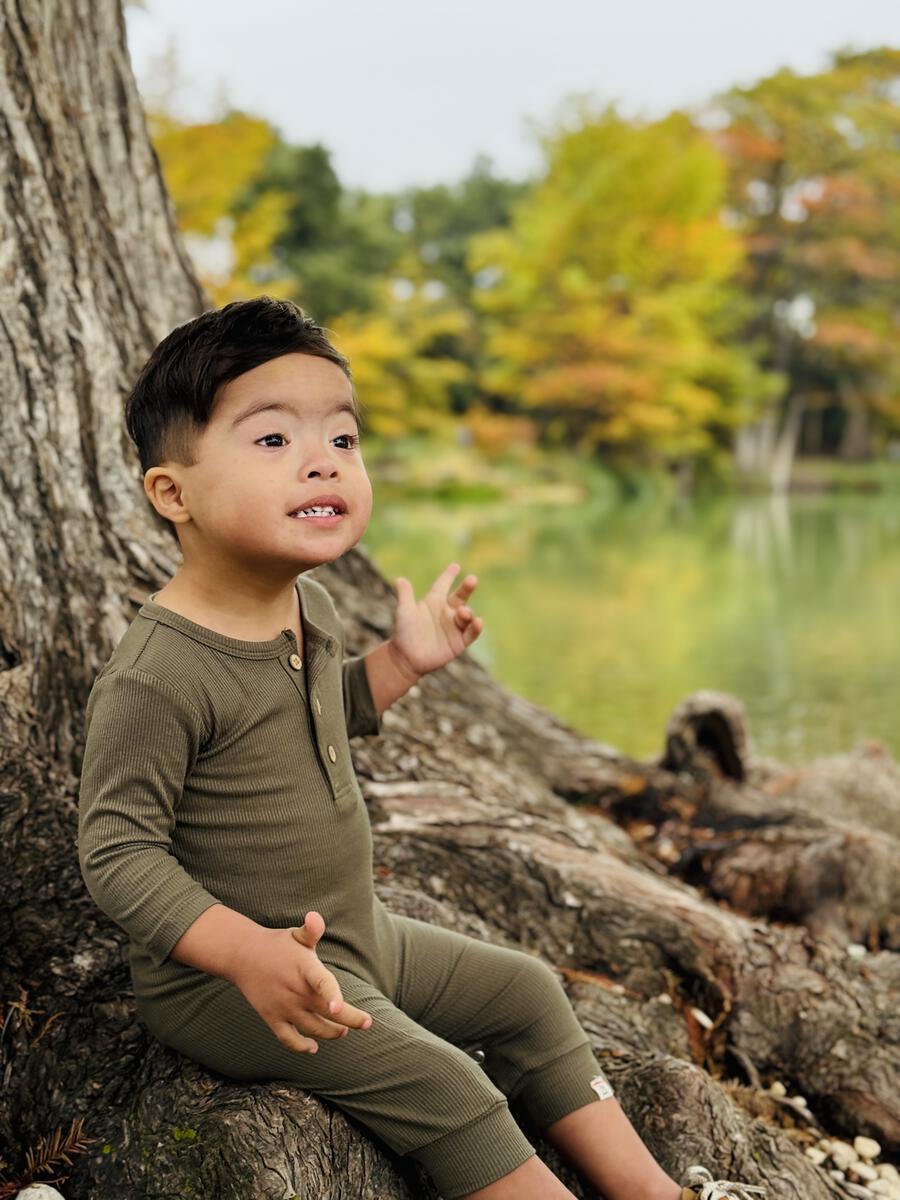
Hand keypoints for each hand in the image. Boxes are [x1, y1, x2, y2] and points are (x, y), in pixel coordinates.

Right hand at [228, 910, 373, 1053]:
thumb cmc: (278, 945)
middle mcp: (295, 991)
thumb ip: (312, 930)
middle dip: (350, 1020)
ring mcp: (283, 1007)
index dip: (331, 994)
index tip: (339, 1006)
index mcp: (304, 968)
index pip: (321, 982)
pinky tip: (313, 1047)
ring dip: (330, 1032)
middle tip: (367, 1023)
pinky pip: (288, 1039)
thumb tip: (315, 916)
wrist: (243, 955)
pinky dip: (300, 1046)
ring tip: (342, 1031)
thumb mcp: (296, 935)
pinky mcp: (272, 1018)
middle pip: (326, 1011)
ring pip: (313, 1027)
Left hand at [390, 562, 483, 677]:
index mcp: (434, 602)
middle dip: (466, 588)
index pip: (443, 585)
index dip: (448, 575)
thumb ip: (405, 596)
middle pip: (460, 597)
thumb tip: (400, 579)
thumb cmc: (403, 633)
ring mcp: (454, 627)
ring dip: (467, 612)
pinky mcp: (459, 642)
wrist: (405, 658)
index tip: (455, 566)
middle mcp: (447, 612)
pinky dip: (476, 628)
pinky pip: (471, 633)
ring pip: (467, 615)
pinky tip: (477, 622)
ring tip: (462, 611)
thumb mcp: (404, 612)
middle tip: (472, 579)